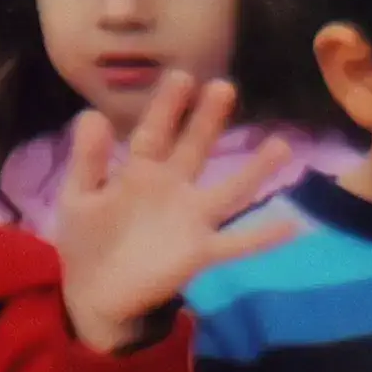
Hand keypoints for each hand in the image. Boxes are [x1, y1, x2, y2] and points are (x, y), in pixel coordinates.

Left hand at [51, 74, 302, 348]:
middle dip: (207, 121)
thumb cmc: (88, 241)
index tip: (183, 76)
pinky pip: (236, 243)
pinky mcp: (199, 252)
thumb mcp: (79, 198)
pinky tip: (292, 225)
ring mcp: (190, 220)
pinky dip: (262, 236)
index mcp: (140, 172)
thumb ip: (87, 160)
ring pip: (227, 191)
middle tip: (224, 87)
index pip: (155, 133)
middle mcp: (172, 189)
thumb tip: (92, 114)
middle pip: (194, 150)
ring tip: (281, 145)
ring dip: (253, 171)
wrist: (94, 295)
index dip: (168, 107)